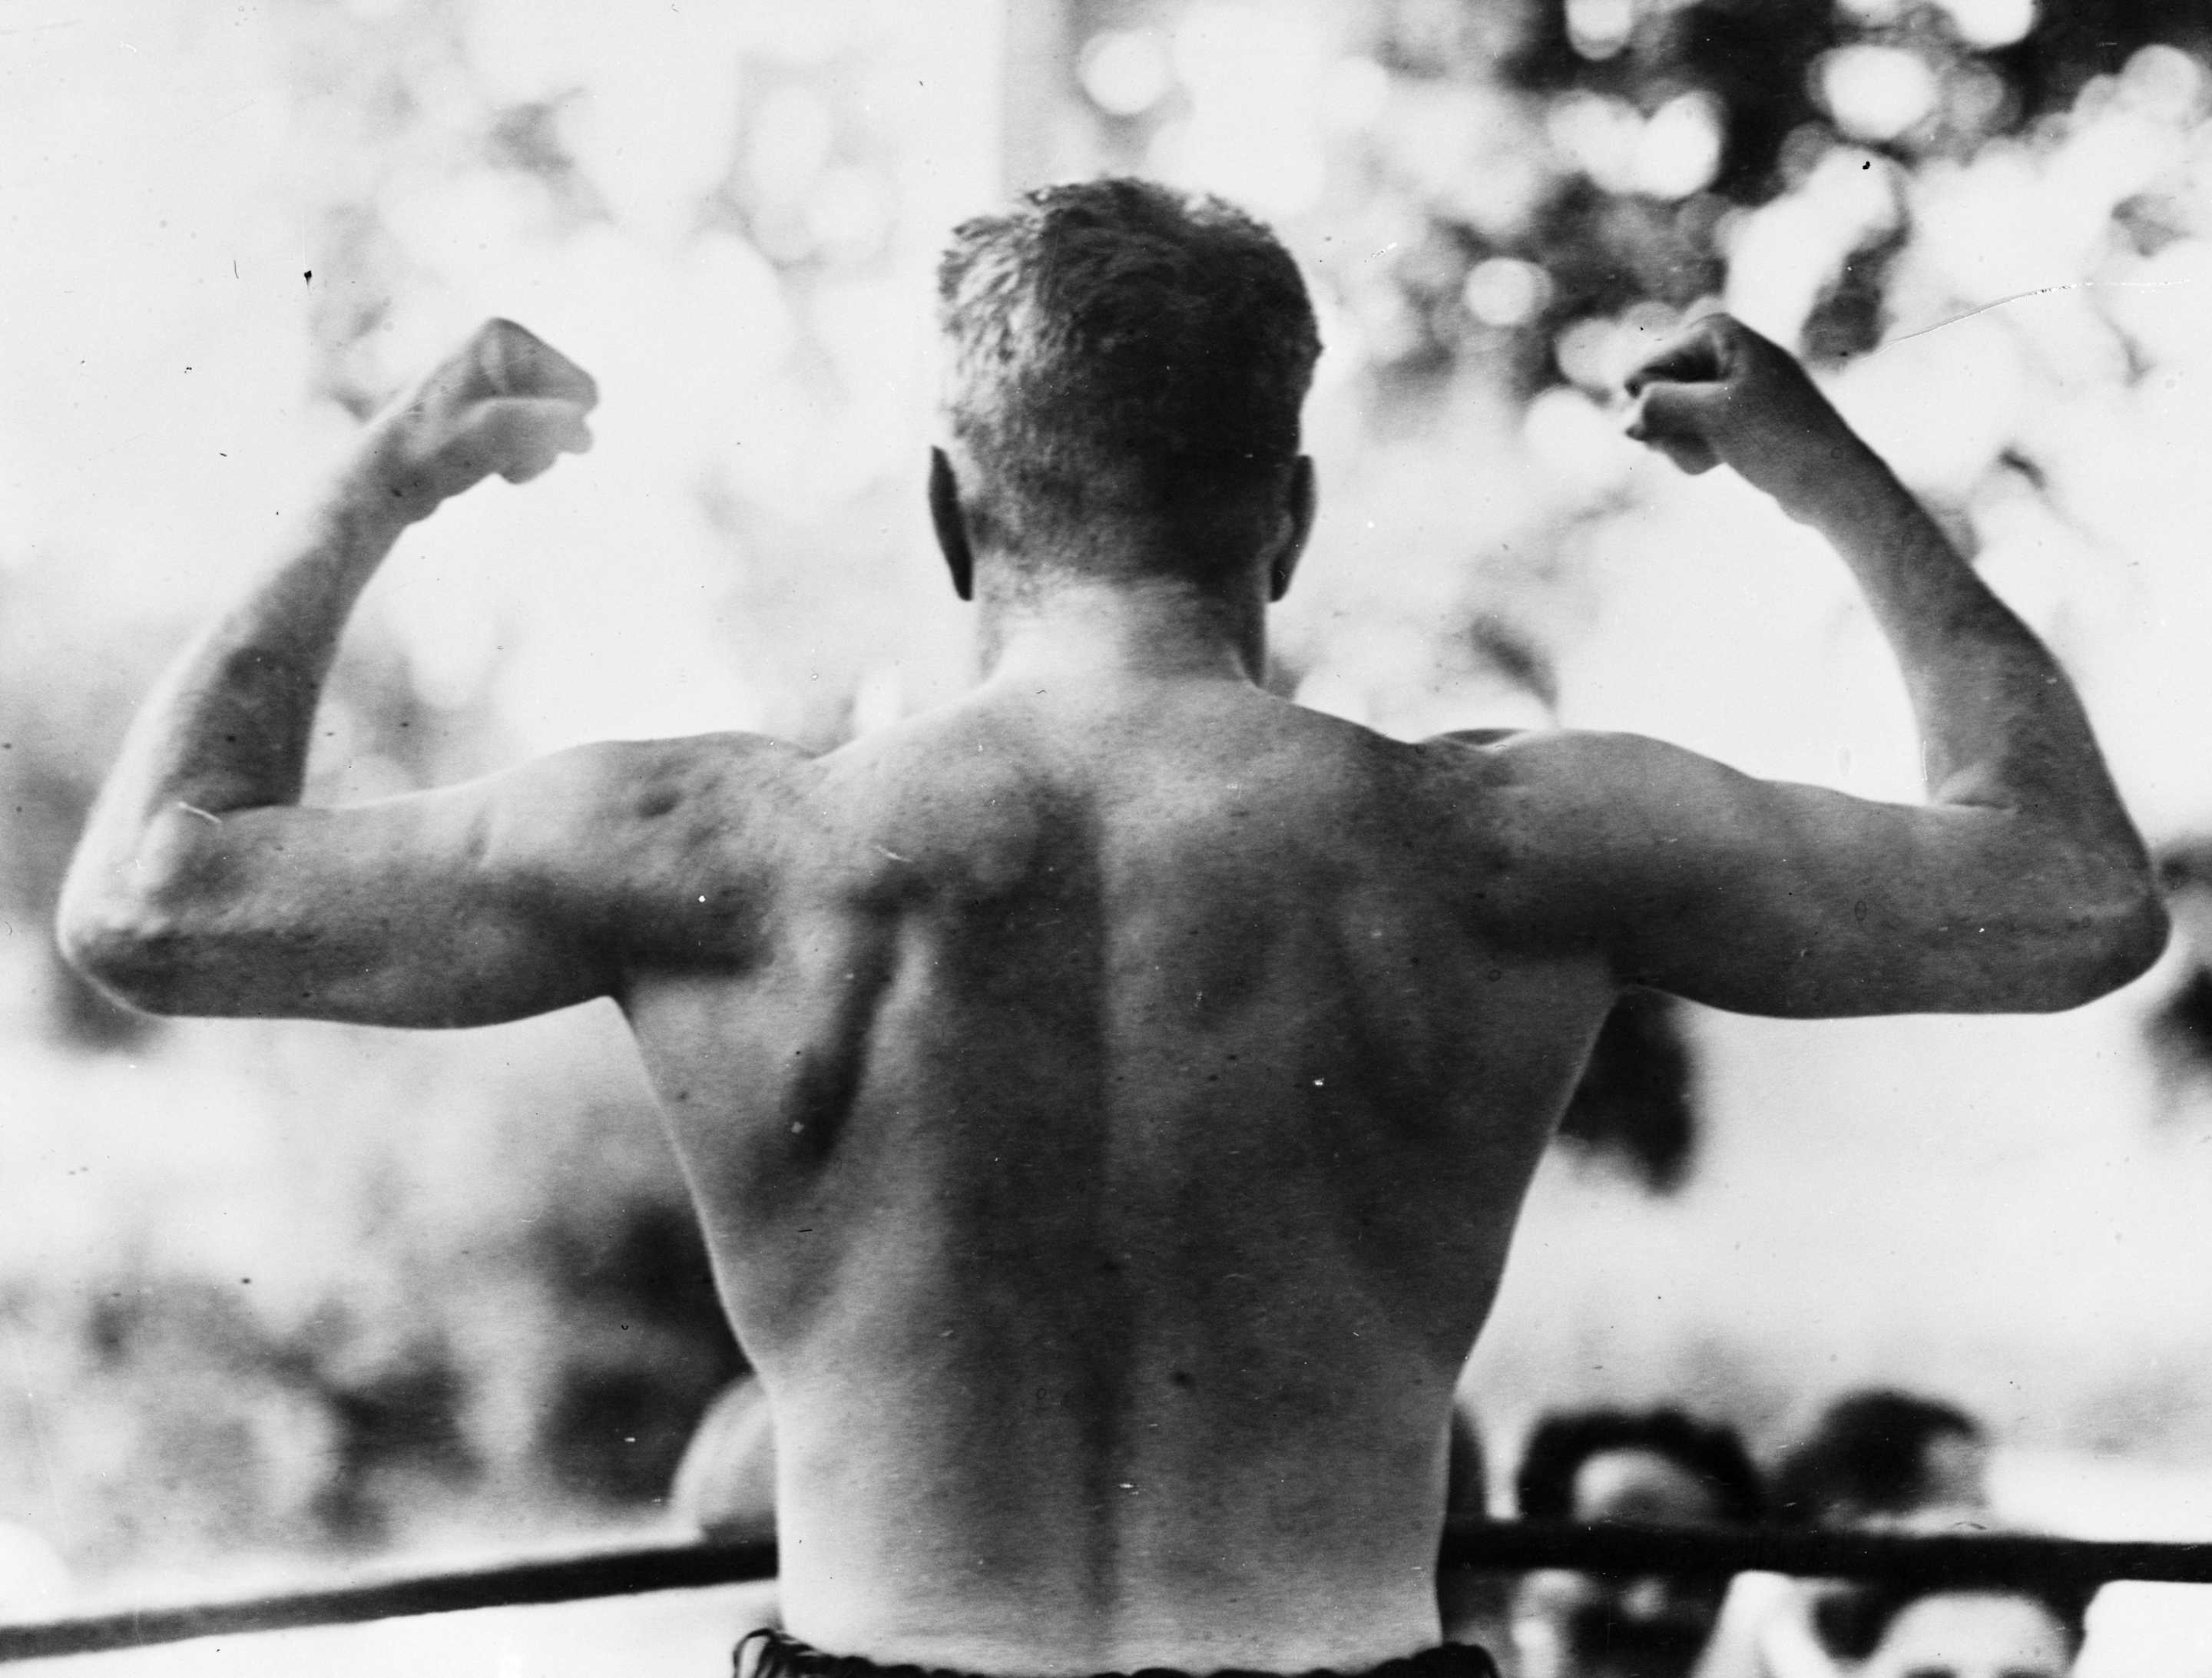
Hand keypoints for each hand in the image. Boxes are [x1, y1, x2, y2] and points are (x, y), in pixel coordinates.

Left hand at [354, 320, 597, 522]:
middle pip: (569, 407)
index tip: (511, 434)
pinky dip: (525, 457)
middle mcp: (504, 348)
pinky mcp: (495, 408)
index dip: (557, 424)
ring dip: (535, 453)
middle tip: (505, 452)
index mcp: (505, 336)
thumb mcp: (497, 433)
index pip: (579, 389)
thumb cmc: (432, 449)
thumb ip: (550, 426)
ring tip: (498, 462)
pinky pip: (537, 436)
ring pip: (556, 426)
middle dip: (547, 438)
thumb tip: (587, 437)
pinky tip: (496, 467)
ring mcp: (501, 378)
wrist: (385, 478)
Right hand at [1622, 314, 1866, 515]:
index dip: (1657, 405)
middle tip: (1707, 441)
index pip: (1642, 371)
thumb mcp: (1712, 417)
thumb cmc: (1779, 440)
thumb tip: (1625, 422)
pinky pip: (1687, 433)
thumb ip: (1657, 407)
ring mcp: (1724, 382)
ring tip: (1716, 455)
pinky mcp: (1730, 414)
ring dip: (1680, 445)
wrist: (1832, 482)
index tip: (1698, 419)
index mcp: (1715, 330)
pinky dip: (1694, 451)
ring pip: (1665, 419)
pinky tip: (1718, 462)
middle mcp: (1718, 348)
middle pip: (1650, 394)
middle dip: (1668, 427)